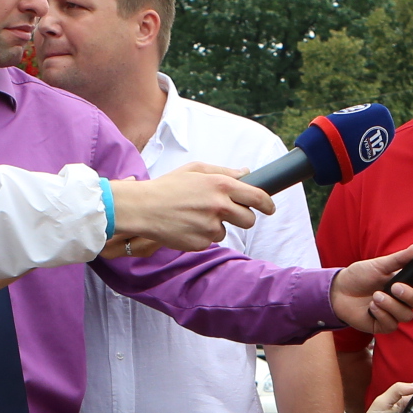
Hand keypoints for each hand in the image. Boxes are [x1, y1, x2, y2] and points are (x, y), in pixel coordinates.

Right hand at [106, 163, 268, 254]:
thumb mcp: (195, 170)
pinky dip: (201, 235)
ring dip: (216, 226)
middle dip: (243, 218)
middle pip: (248, 220)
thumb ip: (224, 172)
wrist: (143, 208)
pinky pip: (209, 241)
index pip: (257, 197)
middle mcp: (219, 206)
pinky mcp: (201, 243)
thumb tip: (246, 172)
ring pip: (226, 231)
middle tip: (227, 213)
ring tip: (195, 216)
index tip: (269, 208)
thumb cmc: (168, 186)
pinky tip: (186, 225)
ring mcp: (210, 227)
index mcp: (221, 185)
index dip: (267, 204)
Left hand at [329, 249, 412, 333]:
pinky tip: (371, 307)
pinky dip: (382, 314)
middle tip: (394, 287)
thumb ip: (399, 259)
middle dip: (410, 295)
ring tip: (375, 296)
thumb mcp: (379, 265)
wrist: (339, 291)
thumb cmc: (360, 276)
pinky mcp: (384, 324)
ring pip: (407, 315)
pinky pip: (392, 324)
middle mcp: (403, 299)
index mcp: (406, 282)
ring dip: (391, 305)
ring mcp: (394, 313)